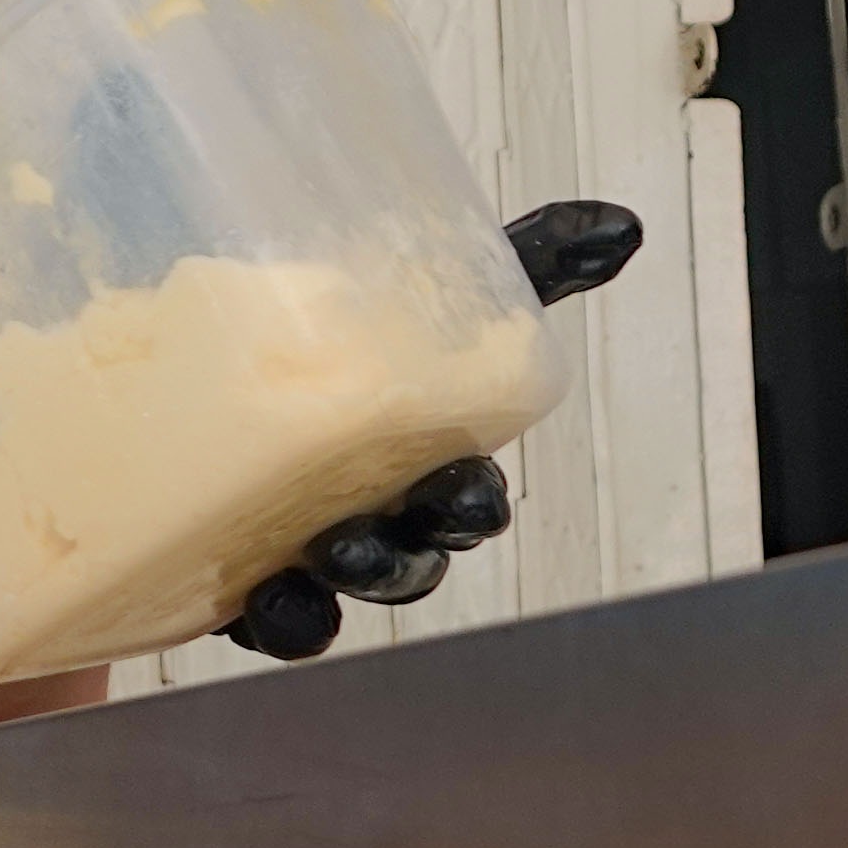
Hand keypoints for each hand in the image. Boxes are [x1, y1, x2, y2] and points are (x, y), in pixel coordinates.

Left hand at [223, 200, 644, 661]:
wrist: (225, 361)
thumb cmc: (362, 340)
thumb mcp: (438, 293)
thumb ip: (532, 265)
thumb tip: (621, 225)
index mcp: (433, 469)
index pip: (467, 502)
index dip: (469, 509)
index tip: (466, 503)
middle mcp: (381, 521)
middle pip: (406, 564)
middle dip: (391, 563)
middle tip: (353, 543)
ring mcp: (312, 559)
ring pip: (335, 604)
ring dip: (323, 604)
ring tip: (291, 581)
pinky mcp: (243, 580)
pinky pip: (265, 622)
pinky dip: (266, 621)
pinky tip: (248, 602)